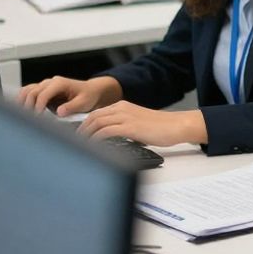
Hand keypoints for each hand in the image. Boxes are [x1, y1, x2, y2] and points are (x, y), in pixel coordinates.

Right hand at [17, 75, 121, 115]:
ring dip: (22, 102)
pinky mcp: (43, 91)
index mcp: (60, 83)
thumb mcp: (84, 102)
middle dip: (28, 106)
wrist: (91, 91)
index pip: (43, 94)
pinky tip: (21, 110)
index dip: (38, 106)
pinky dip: (22, 100)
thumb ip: (72, 106)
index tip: (37, 118)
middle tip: (28, 120)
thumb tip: (59, 112)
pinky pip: (28, 92)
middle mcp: (50, 82)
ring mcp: (45, 86)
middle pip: (32, 92)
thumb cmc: (88, 96)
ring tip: (22, 116)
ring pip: (27, 91)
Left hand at [78, 102, 207, 146]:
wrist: (176, 125)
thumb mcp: (138, 123)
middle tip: (75, 143)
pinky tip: (94, 147)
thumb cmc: (161, 127)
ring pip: (97, 123)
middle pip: (93, 117)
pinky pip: (106, 132)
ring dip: (86, 135)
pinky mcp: (130, 127)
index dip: (85, 125)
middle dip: (81, 130)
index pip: (97, 113)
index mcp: (123, 106)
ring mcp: (126, 117)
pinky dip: (96, 139)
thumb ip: (124, 126)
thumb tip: (111, 139)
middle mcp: (122, 109)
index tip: (79, 136)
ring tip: (81, 147)